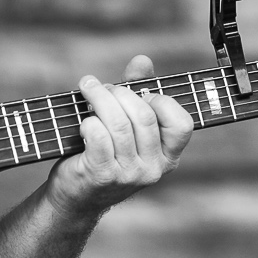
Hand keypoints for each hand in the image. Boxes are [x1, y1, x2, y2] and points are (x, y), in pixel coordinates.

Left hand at [43, 55, 193, 219]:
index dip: (160, 101)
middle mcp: (153, 169)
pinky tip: (83, 123)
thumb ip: (137, 92)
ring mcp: (129, 175)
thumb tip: (143, 61)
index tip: (139, 94)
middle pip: (144, 116)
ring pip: (119, 124)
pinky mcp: (102, 176)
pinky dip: (89, 122)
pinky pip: (99, 137)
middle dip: (120, 93)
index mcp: (168, 157)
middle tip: (102, 87)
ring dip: (99, 99)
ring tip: (88, 90)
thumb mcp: (126, 125)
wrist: (76, 196)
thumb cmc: (104, 154)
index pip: (181, 123)